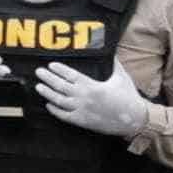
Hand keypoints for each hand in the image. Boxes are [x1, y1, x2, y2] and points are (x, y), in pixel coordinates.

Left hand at [33, 62, 154, 141]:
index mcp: (92, 85)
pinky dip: (54, 110)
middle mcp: (84, 97)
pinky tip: (48, 104)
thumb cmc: (129, 97)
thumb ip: (115, 64)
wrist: (135, 120)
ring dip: (47, 93)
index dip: (58, 70)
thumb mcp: (122, 78)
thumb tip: (112, 50)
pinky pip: (64, 116)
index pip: (70, 75)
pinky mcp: (82, 121)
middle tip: (38, 72)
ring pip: (58, 101)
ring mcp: (81, 110)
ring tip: (39, 86)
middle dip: (48, 78)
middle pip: (60, 86)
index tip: (50, 65)